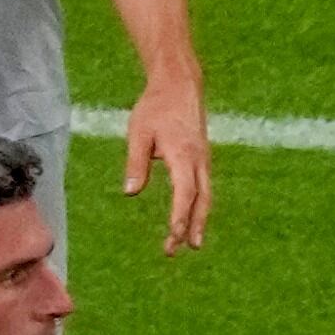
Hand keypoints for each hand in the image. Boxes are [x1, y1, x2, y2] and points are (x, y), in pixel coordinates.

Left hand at [124, 69, 212, 253]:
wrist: (181, 85)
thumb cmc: (156, 107)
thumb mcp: (139, 132)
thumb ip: (136, 163)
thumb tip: (130, 193)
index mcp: (183, 155)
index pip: (184, 193)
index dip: (180, 216)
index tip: (173, 235)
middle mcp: (199, 161)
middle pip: (200, 201)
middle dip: (190, 227)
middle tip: (179, 249)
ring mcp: (204, 160)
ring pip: (205, 196)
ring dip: (198, 221)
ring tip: (191, 244)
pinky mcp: (202, 159)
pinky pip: (204, 188)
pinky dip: (199, 207)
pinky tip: (192, 218)